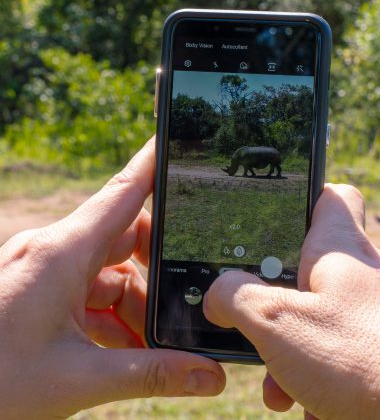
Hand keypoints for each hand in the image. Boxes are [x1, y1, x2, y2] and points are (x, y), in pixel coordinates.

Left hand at [0, 138, 225, 417]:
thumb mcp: (79, 380)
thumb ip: (153, 373)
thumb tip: (212, 377)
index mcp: (62, 253)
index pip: (125, 192)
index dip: (156, 163)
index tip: (180, 137)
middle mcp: (51, 251)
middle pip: (123, 239)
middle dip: (156, 275)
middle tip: (182, 309)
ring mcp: (38, 269)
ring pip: (105, 271)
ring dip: (132, 304)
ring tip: (149, 346)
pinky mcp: (30, 290)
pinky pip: (81, 290)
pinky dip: (106, 316)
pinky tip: (119, 349)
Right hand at [204, 184, 379, 419]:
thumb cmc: (360, 358)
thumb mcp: (278, 322)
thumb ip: (237, 298)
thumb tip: (218, 295)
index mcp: (341, 248)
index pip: (331, 195)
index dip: (302, 198)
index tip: (274, 220)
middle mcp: (367, 274)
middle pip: (311, 277)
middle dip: (277, 314)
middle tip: (261, 340)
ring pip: (324, 326)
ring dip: (294, 360)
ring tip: (285, 392)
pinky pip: (348, 359)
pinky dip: (326, 382)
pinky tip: (320, 408)